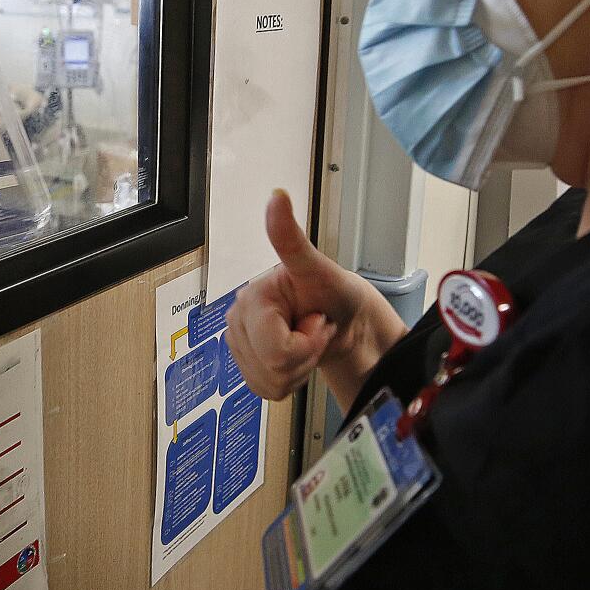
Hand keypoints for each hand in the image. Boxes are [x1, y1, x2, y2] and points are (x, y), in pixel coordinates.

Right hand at [225, 191, 404, 406]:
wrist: (350, 324)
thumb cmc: (337, 294)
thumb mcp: (320, 268)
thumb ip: (291, 239)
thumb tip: (278, 197)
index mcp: (251, 298)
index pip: (275, 348)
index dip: (306, 342)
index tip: (316, 319)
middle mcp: (239, 321)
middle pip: (271, 368)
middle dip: (304, 355)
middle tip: (315, 329)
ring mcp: (243, 346)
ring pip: (268, 384)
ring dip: (299, 368)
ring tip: (308, 342)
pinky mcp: (250, 366)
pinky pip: (266, 392)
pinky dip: (291, 380)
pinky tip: (300, 357)